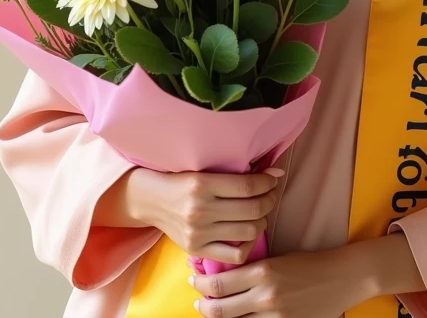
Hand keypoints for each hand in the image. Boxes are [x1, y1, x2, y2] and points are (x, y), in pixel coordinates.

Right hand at [131, 166, 283, 264]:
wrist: (151, 200)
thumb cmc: (182, 181)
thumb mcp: (203, 171)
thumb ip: (235, 175)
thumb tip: (274, 171)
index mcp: (202, 184)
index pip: (248, 186)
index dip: (267, 182)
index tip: (273, 177)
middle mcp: (200, 210)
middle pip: (253, 209)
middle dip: (270, 199)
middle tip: (271, 193)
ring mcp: (199, 233)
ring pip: (249, 231)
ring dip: (263, 220)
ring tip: (261, 212)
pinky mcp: (197, 250)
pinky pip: (235, 255)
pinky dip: (248, 244)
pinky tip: (247, 232)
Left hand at [189, 247, 364, 317]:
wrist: (342, 277)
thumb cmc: (309, 263)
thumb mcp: (278, 258)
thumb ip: (253, 268)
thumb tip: (226, 273)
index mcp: (263, 272)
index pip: (221, 284)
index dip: (202, 285)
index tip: (195, 280)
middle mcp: (266, 296)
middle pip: (221, 309)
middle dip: (203, 305)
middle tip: (196, 300)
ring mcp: (275, 316)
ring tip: (212, 311)